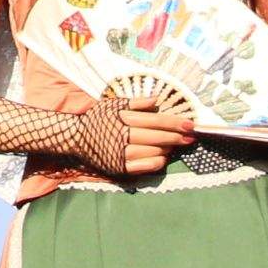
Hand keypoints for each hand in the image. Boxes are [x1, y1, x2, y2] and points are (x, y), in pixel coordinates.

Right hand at [73, 90, 196, 177]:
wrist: (77, 138)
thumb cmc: (98, 119)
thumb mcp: (114, 105)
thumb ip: (136, 103)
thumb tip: (157, 100)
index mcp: (123, 118)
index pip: (155, 120)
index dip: (174, 123)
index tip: (190, 124)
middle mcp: (123, 136)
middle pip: (157, 137)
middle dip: (176, 137)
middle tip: (190, 137)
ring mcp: (121, 153)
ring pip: (153, 152)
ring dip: (167, 149)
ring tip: (175, 145)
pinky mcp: (119, 167)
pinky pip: (144, 166)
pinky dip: (156, 162)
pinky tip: (163, 157)